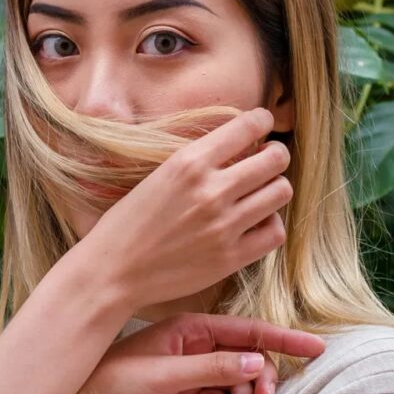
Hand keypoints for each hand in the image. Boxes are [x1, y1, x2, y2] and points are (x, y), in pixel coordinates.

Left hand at [79, 313, 324, 393]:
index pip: (246, 331)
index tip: (315, 349)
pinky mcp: (186, 393)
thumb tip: (259, 362)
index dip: (282, 340)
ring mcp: (191, 370)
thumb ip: (214, 368)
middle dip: (258, 381)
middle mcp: (195, 345)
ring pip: (233, 383)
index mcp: (191, 329)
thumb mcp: (168, 373)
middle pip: (245, 360)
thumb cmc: (118, 380)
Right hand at [84, 107, 291, 309]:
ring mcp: (224, 226)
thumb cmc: (126, 223)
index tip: (263, 125)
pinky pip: (275, 232)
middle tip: (265, 163)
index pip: (250, 126)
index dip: (263, 121)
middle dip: (275, 156)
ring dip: (274, 189)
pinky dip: (269, 225)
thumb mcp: (157, 177)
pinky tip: (254, 224)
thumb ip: (197, 162)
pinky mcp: (230, 258)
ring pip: (281, 192)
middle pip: (276, 159)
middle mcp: (211, 190)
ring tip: (259, 194)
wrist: (113, 271)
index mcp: (189, 163)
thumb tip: (237, 148)